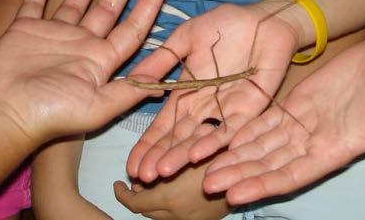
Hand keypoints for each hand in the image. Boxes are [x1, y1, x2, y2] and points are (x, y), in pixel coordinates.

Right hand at [0, 0, 166, 144]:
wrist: (6, 112)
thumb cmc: (54, 111)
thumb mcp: (100, 105)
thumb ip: (130, 91)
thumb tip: (165, 84)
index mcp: (102, 60)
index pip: (133, 29)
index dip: (149, 7)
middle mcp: (83, 45)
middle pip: (109, 11)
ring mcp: (55, 35)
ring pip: (76, 4)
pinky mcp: (26, 29)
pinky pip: (35, 4)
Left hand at [114, 158, 232, 219]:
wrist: (247, 175)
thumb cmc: (217, 155)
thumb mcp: (187, 151)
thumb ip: (162, 165)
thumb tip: (142, 174)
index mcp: (168, 198)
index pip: (134, 203)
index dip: (122, 194)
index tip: (117, 184)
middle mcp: (175, 214)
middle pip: (145, 212)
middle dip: (136, 198)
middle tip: (136, 184)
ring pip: (158, 217)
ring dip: (151, 204)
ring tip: (153, 188)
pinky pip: (173, 219)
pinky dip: (166, 209)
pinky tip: (172, 195)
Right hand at [127, 1, 300, 181]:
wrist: (263, 20)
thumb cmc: (224, 25)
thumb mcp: (185, 38)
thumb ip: (162, 58)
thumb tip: (134, 79)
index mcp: (187, 91)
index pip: (164, 123)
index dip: (149, 143)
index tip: (133, 162)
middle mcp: (204, 106)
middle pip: (179, 136)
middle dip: (160, 156)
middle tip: (142, 177)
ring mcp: (225, 109)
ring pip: (200, 137)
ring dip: (181, 154)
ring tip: (162, 171)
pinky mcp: (249, 108)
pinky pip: (230, 128)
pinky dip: (213, 141)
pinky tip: (195, 155)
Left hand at [203, 39, 364, 204]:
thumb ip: (359, 136)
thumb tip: (335, 150)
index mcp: (331, 151)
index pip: (289, 176)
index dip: (261, 187)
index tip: (234, 195)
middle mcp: (310, 142)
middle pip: (268, 163)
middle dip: (239, 175)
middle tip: (209, 184)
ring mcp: (300, 123)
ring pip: (262, 144)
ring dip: (236, 157)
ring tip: (210, 168)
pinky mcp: (294, 104)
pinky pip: (266, 121)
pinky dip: (247, 131)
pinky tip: (228, 140)